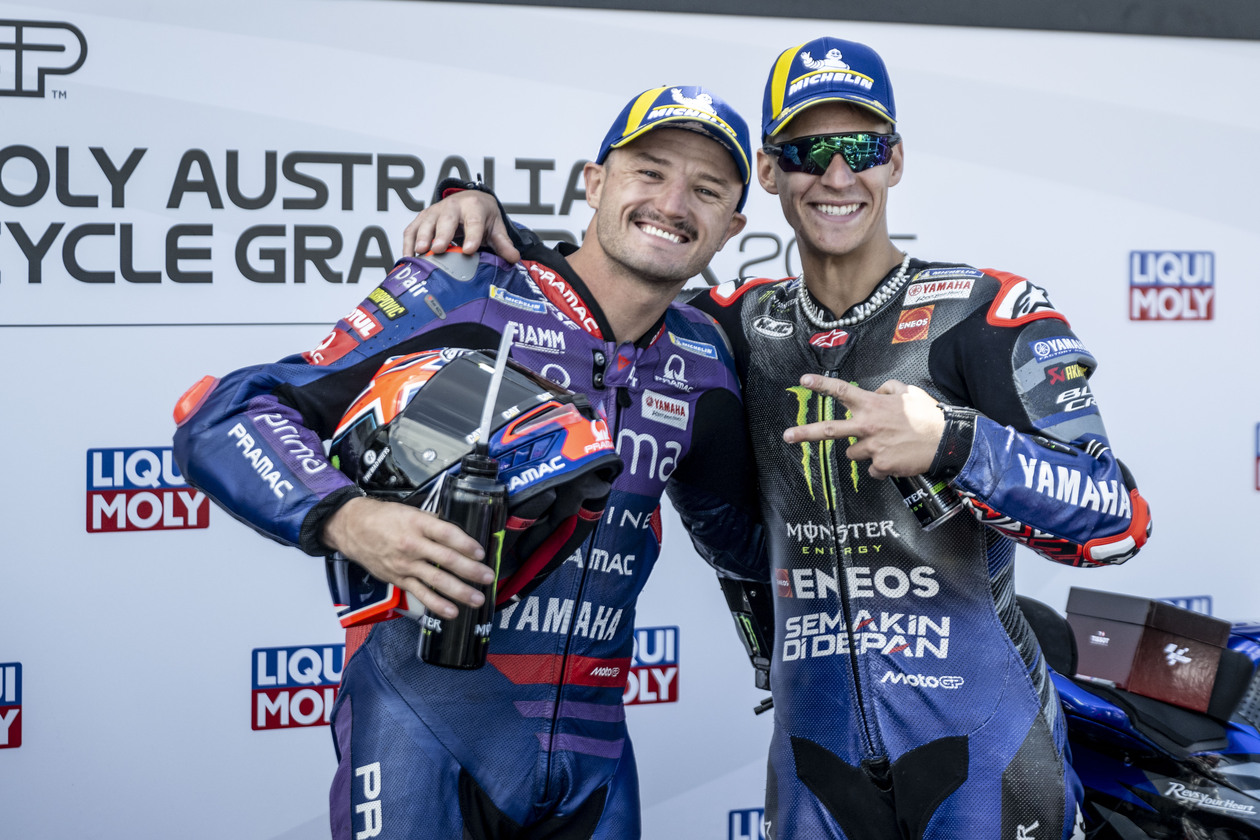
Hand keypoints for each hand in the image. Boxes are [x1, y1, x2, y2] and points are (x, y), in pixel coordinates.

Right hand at [321, 496, 495, 618]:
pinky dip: (437, 604)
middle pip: (447, 559)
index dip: (466, 544)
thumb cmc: (384, 518)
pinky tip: (452, 611)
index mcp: (418, 523)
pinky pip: (421, 593)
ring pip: (437, 580)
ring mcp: (405, 564)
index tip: (481, 552)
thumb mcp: (410, 511)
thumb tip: (457, 533)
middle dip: (471, 571)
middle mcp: (412, 544)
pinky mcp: (399, 579)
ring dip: (460, 591)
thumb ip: (433, 523)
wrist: (352, 528)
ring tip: (477, 598)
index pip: (447, 534)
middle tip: (488, 577)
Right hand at [402, 189, 520, 262]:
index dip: (471, 236)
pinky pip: (411, 231)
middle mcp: (452, 206)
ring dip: (422, 237)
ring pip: (426, 223)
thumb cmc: (482, 216)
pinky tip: (409, 259)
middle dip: (441, 234)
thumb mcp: (495, 228)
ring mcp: (434, 212)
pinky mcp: (421, 220)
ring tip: (420, 253)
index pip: (474, 222)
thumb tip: (514, 259)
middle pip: (446, 220)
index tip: (469, 250)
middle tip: (437, 249)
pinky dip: (408, 244)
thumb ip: (503, 244)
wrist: (468, 200)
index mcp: (474, 207)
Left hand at [782, 376, 944, 479]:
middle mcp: (867, 425)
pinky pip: (872, 469)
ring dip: (864, 450)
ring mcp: (872, 447)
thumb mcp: (909, 392)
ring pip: (853, 452)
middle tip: (787, 436)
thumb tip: (875, 392)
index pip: (842, 391)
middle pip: (829, 430)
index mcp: (873, 405)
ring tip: (886, 446)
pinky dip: (880, 466)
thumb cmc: (928, 416)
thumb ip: (887, 389)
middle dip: (805, 433)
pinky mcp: (880, 465)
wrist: (946, 442)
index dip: (821, 385)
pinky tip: (896, 459)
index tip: (803, 381)